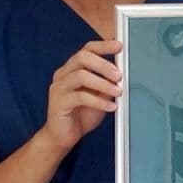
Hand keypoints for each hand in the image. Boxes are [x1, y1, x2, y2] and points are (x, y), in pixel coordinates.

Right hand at [41, 40, 122, 154]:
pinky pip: (80, 97)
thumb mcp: (100, 95)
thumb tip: (124, 72)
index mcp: (73, 68)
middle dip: (104, 64)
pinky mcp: (58, 103)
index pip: (87, 49)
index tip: (119, 46)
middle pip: (82, 57)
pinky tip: (110, 107)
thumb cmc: (82, 113)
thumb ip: (108, 82)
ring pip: (81, 76)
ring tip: (118, 92)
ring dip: (103, 83)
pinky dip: (99, 101)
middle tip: (119, 75)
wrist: (64, 136)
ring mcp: (58, 88)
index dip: (103, 46)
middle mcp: (63, 74)